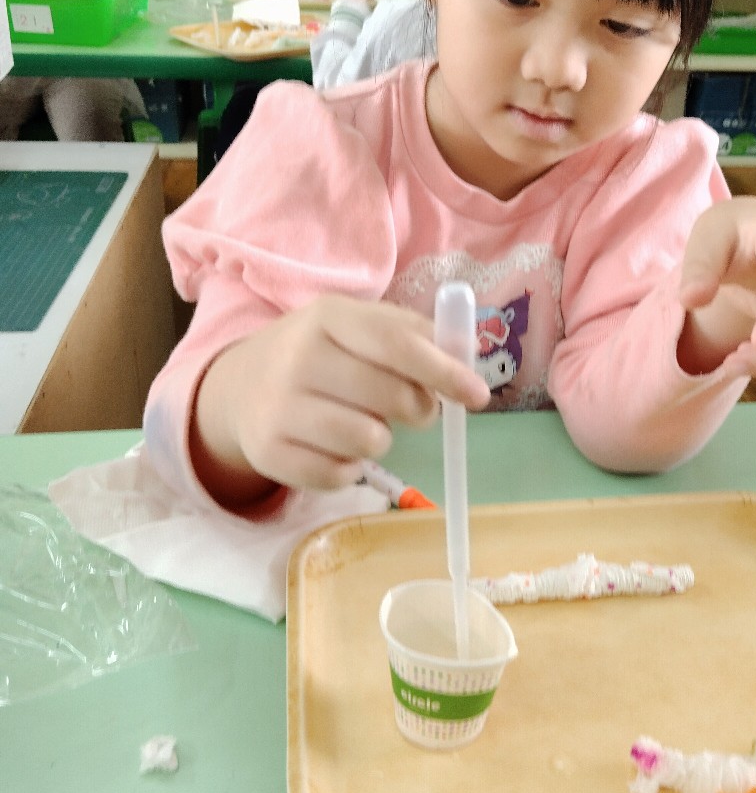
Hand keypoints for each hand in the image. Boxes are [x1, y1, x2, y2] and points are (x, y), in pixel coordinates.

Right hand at [193, 294, 491, 496]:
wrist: (241, 386)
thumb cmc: (323, 353)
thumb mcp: (360, 326)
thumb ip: (415, 335)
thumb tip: (467, 355)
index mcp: (328, 316)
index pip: (397, 344)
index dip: (444, 371)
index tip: (478, 395)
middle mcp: (298, 357)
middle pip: (390, 396)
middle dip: (419, 409)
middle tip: (414, 409)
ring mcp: (278, 407)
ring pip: (368, 441)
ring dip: (381, 440)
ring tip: (363, 424)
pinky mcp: (268, 452)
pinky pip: (338, 476)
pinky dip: (350, 469)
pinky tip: (335, 448)